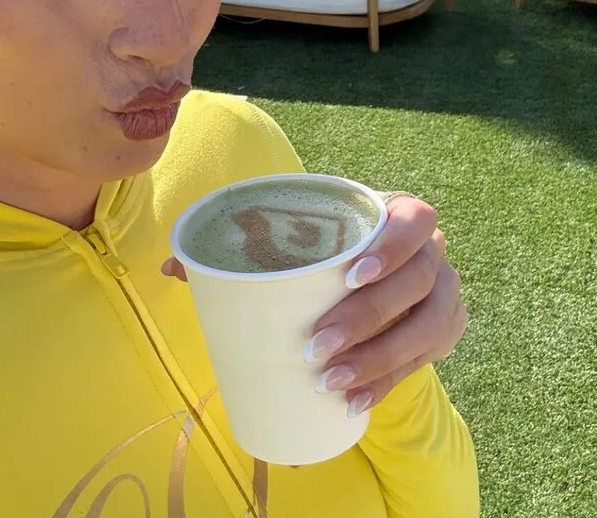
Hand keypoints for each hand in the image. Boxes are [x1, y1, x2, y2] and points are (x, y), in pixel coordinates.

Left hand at [161, 192, 467, 418]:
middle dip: (369, 317)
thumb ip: (239, 242)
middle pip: (418, 280)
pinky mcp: (441, 331)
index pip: (414, 220)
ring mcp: (443, 292)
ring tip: (332, 382)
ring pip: (429, 326)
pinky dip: (389, 383)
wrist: (364, 272)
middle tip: (317, 345)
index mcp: (396, 213)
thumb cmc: (321, 248)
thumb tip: (173, 265)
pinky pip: (425, 361)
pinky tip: (354, 403)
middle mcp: (430, 251)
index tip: (350, 275)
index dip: (392, 247)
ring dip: (382, 358)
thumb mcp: (292, 237)